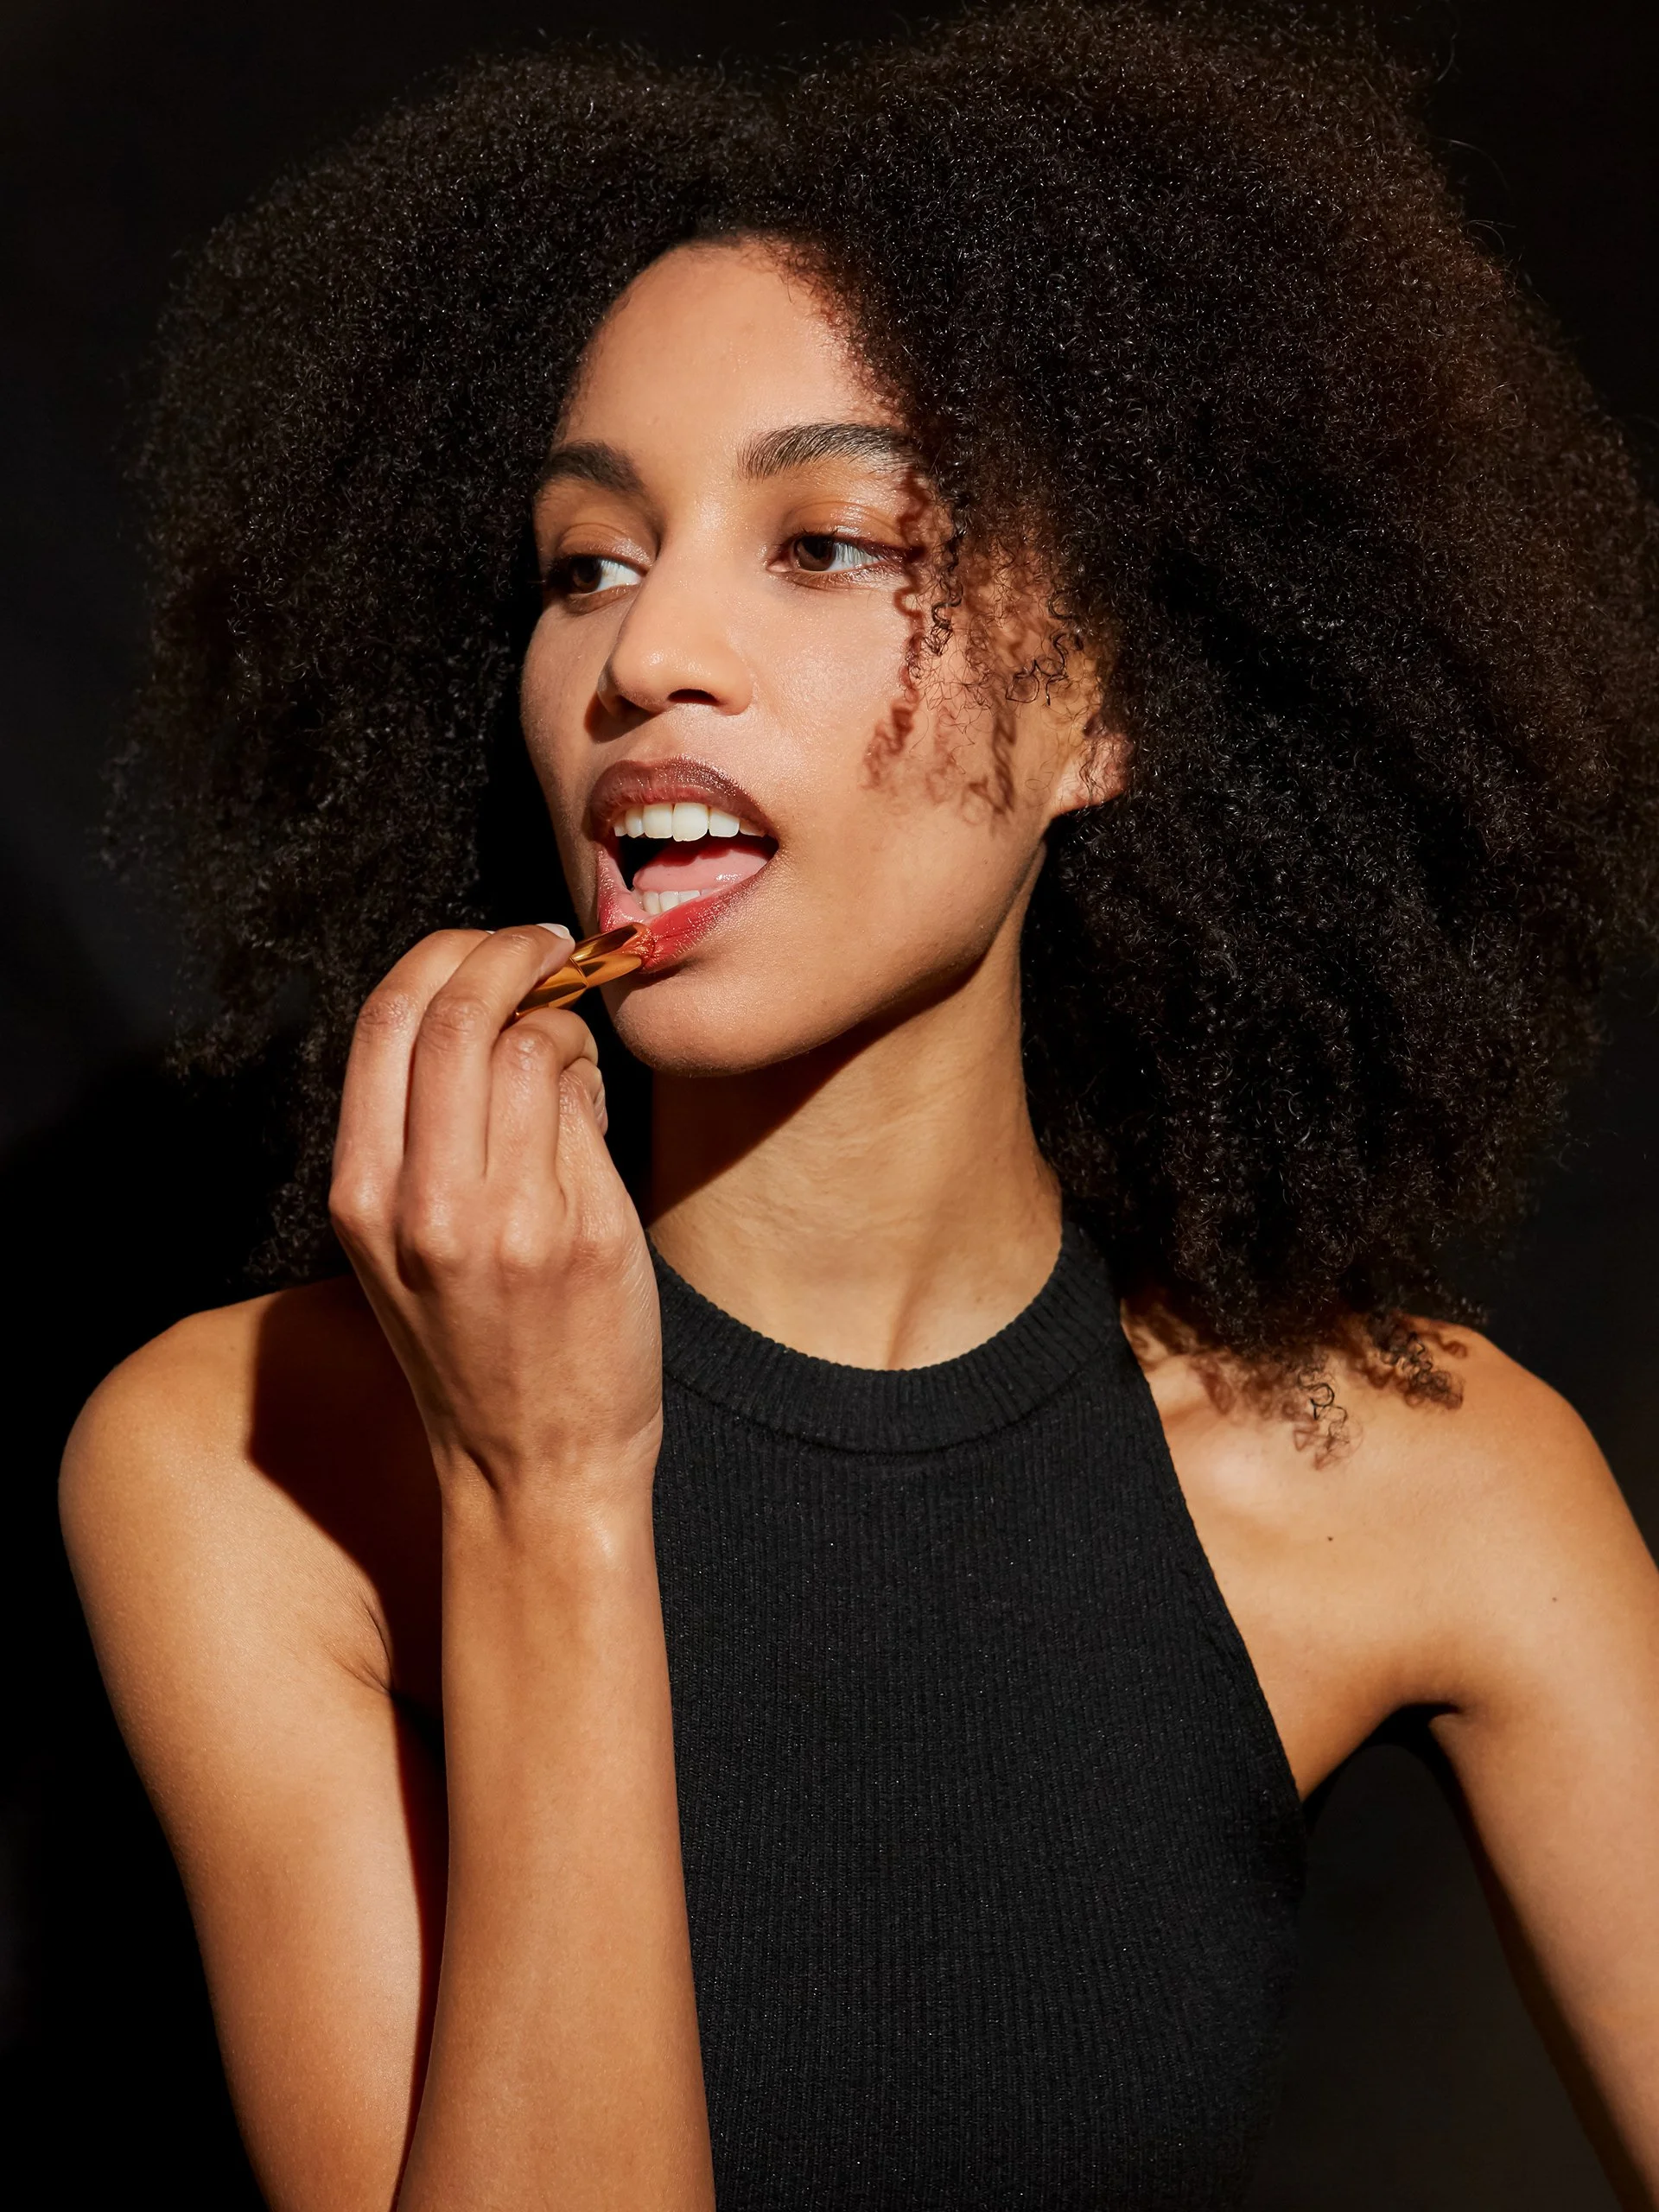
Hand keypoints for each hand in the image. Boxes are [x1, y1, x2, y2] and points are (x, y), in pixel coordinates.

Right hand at [329, 925, 661, 1518]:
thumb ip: (417, 1134)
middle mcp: (425, 1204)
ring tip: (568, 1057)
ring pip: (535, 1048)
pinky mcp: (586, 1231)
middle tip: (547, 949)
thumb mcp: (398, 1246)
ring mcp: (510, 1218)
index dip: (444, 957)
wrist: (535, 1463)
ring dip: (563, 1025)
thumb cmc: (473, 1346)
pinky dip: (592, 1085)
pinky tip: (588, 1116)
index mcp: (363, 1197)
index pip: (385, 1020)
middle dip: (511, 955)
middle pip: (460, 1013)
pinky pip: (588, 1108)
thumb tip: (481, 1009)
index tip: (488, 946)